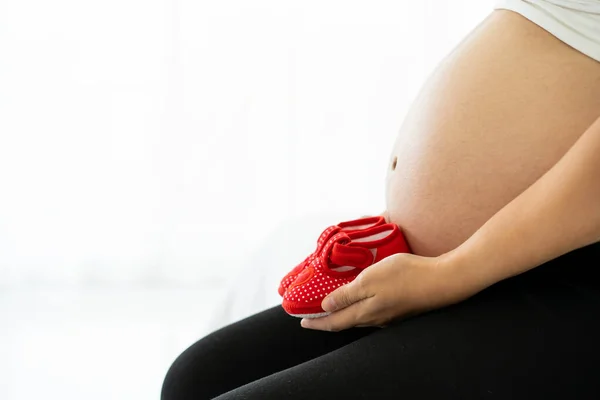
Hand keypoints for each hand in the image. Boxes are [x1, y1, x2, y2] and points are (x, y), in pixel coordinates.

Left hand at [300, 252, 477, 330]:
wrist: (443, 281)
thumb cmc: (405, 276)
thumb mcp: (370, 279)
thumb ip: (347, 295)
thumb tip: (326, 307)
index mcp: (365, 313)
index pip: (334, 322)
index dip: (317, 322)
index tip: (302, 322)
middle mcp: (376, 319)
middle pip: (345, 322)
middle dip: (327, 320)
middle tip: (313, 316)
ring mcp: (389, 316)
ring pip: (359, 318)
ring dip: (343, 314)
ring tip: (332, 308)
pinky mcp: (400, 308)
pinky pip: (372, 312)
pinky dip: (359, 307)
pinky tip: (361, 299)